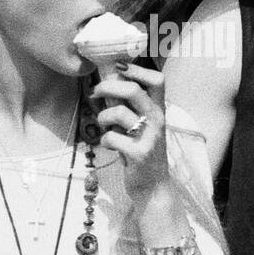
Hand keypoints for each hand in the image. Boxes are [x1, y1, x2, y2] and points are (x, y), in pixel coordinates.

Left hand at [92, 63, 168, 197]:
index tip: (119, 67)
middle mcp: (157, 120)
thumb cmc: (142, 151)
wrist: (154, 187)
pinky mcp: (139, 154)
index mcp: (158, 110)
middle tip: (95, 92)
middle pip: (133, 90)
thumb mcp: (141, 126)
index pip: (157, 80)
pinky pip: (112, 138)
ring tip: (102, 124)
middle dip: (108, 87)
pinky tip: (109, 145)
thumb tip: (107, 83)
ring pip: (119, 112)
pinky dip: (105, 140)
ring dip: (103, 116)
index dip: (137, 69)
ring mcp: (149, 138)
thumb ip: (129, 107)